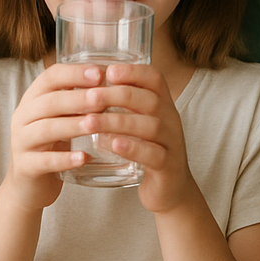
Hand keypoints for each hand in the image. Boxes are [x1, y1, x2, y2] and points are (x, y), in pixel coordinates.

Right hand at [3, 62, 113, 210]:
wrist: (29, 185)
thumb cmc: (53, 144)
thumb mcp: (63, 117)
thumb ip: (81, 101)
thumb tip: (117, 83)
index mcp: (33, 98)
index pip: (50, 77)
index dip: (74, 73)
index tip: (100, 73)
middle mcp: (23, 116)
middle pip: (49, 102)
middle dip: (77, 98)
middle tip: (102, 98)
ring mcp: (21, 142)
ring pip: (46, 129)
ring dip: (72, 125)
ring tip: (95, 124)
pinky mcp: (25, 167)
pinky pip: (45, 161)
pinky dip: (65, 159)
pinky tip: (84, 158)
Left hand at [90, 63, 195, 213]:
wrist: (170, 189)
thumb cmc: (147, 149)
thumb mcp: (139, 122)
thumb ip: (122, 105)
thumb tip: (86, 85)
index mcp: (164, 104)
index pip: (155, 78)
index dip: (133, 71)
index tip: (109, 71)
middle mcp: (171, 120)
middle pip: (150, 100)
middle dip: (118, 95)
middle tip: (90, 97)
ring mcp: (172, 143)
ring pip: (150, 126)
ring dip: (118, 122)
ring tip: (91, 122)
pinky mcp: (168, 167)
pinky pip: (153, 155)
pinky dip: (132, 148)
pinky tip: (112, 145)